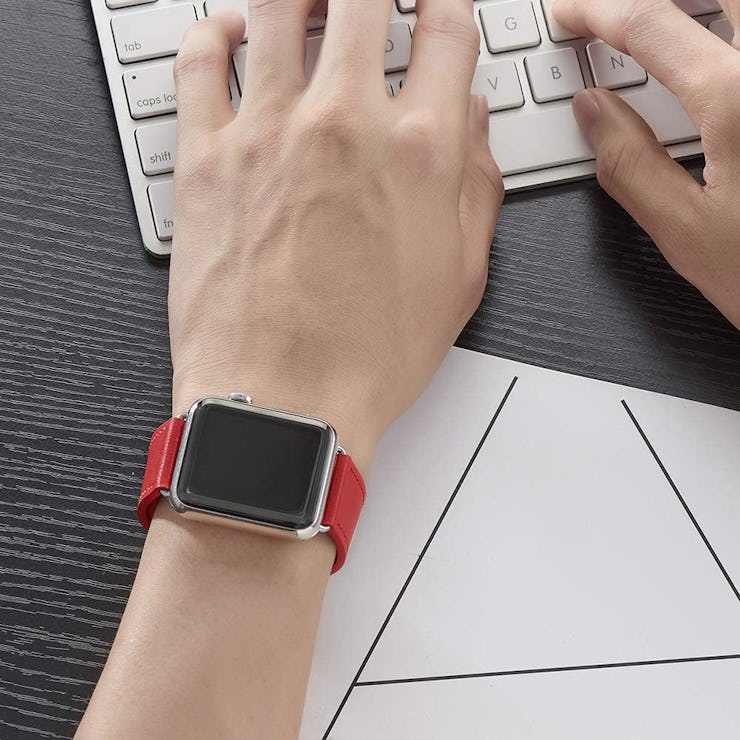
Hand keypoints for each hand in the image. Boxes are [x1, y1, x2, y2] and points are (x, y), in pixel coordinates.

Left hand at [168, 0, 501, 472]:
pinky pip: (201, 61)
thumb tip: (471, 122)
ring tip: (310, 0)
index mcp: (418, 150)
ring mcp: (267, 134)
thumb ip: (475, 184)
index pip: (446, 27)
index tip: (437, 5)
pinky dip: (215, 32)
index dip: (447, 1)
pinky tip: (231, 33)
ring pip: (278, 5)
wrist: (283, 405)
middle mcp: (343, 125)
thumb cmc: (367, 356)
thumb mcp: (461, 278)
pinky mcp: (205, 160)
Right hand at [553, 0, 739, 327]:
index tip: (572, 13)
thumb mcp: (683, 232)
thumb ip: (629, 163)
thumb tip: (593, 111)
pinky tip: (721, 39)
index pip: (650, 26)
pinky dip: (734, 25)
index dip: (599, 11)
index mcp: (737, 100)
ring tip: (668, 13)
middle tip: (616, 4)